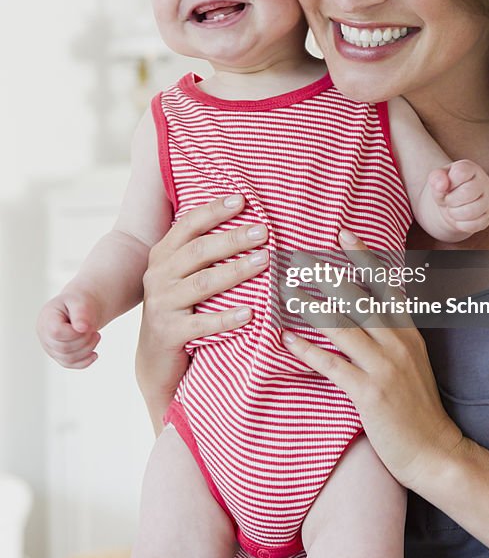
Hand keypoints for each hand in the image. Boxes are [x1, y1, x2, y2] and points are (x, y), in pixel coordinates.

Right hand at [37, 289, 102, 368]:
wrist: (79, 309)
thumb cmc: (78, 303)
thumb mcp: (80, 301)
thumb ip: (80, 312)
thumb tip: (82, 328)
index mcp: (47, 318)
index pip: (56, 332)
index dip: (74, 333)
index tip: (87, 325)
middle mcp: (45, 335)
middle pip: (64, 347)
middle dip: (84, 340)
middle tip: (94, 330)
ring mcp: (50, 347)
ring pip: (68, 359)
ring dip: (87, 349)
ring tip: (96, 336)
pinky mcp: (58, 355)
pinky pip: (70, 364)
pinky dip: (84, 362)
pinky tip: (94, 354)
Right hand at [136, 194, 267, 426]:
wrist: (154, 357)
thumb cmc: (179, 306)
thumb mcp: (181, 275)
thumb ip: (201, 251)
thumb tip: (247, 223)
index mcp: (162, 255)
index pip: (188, 226)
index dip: (214, 211)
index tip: (242, 200)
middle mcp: (159, 276)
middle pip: (198, 251)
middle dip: (232, 239)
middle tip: (263, 231)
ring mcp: (162, 305)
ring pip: (202, 284)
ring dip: (235, 271)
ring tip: (264, 261)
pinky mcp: (169, 333)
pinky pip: (202, 324)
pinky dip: (226, 318)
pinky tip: (250, 313)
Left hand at [282, 231, 464, 492]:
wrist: (436, 451)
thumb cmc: (419, 410)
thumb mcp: (414, 363)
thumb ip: (395, 337)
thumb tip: (373, 314)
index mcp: (408, 334)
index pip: (386, 285)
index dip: (365, 258)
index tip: (345, 234)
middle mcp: (397, 344)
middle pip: (360, 299)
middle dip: (330, 275)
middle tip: (304, 255)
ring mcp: (384, 367)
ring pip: (343, 326)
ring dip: (313, 306)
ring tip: (288, 289)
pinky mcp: (369, 392)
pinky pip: (333, 365)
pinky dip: (308, 350)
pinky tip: (287, 339)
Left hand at [429, 159, 488, 235]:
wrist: (453, 204)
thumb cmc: (446, 188)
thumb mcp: (438, 179)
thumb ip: (436, 177)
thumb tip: (441, 186)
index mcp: (470, 168)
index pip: (461, 172)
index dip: (448, 182)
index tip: (446, 185)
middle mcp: (484, 182)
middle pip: (467, 193)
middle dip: (451, 200)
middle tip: (448, 200)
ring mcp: (488, 200)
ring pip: (471, 211)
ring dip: (454, 213)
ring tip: (453, 209)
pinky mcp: (487, 217)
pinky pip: (474, 225)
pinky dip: (460, 224)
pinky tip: (459, 218)